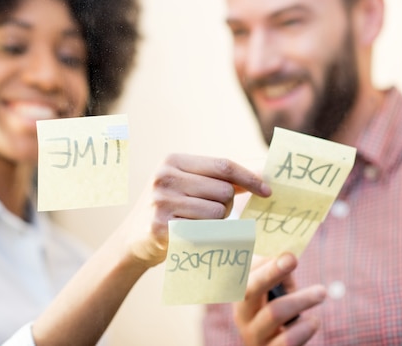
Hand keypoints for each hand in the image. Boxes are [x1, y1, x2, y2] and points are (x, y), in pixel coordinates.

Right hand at [120, 153, 270, 266]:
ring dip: (217, 223)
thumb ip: (219, 175)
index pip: (223, 165)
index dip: (250, 178)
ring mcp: (161, 202)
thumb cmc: (170, 208)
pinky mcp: (161, 227)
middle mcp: (164, 177)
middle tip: (212, 214)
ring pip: (218, 213)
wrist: (133, 239)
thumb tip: (261, 168)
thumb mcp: (187, 183)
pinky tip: (192, 236)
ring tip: (198, 224)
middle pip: (224, 191)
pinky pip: (205, 232)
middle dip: (228, 206)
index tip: (268, 191)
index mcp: (173, 160)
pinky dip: (207, 236)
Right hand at [234, 253, 325, 345]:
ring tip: (321, 292)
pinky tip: (313, 321)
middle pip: (248, 290)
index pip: (240, 272)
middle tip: (293, 259)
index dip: (259, 260)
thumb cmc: (276, 313)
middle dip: (271, 272)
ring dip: (301, 299)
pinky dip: (305, 327)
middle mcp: (241, 315)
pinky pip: (288, 340)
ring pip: (274, 313)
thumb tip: (287, 252)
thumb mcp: (274, 293)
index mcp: (239, 295)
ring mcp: (254, 336)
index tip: (280, 249)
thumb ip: (278, 273)